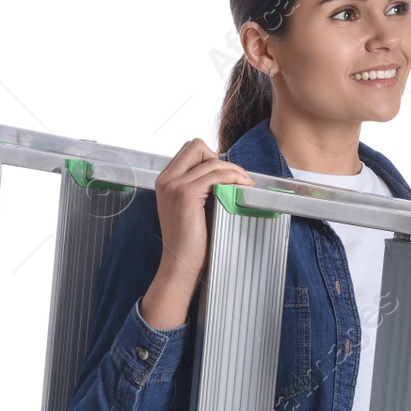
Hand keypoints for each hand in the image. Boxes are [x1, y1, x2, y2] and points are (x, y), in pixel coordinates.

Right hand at [153, 137, 254, 287]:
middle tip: (236, 178)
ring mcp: (174, 185)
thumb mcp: (190, 208)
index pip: (190, 150)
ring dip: (233, 170)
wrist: (181, 264)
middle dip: (220, 158)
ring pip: (211, 160)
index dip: (211, 158)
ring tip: (245, 184)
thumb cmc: (189, 241)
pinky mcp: (185, 194)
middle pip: (197, 146)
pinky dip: (233, 177)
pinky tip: (242, 187)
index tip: (226, 175)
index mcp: (165, 180)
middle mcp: (166, 179)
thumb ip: (199, 187)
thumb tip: (224, 173)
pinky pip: (216, 175)